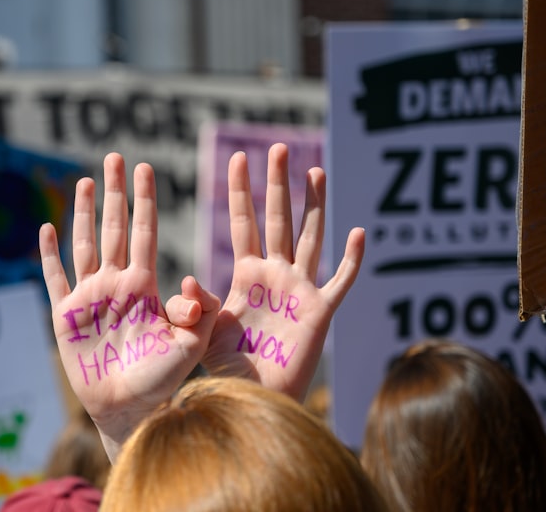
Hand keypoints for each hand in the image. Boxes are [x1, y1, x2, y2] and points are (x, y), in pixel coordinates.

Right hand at [39, 153, 218, 460]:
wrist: (131, 410)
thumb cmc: (162, 380)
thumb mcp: (188, 346)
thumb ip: (194, 315)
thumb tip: (188, 281)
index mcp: (144, 286)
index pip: (144, 232)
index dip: (144, 200)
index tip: (146, 168)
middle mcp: (116, 284)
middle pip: (114, 228)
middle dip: (115, 192)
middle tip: (116, 157)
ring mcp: (90, 297)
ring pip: (85, 244)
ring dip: (84, 213)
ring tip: (87, 181)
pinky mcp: (65, 317)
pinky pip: (55, 279)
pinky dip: (49, 255)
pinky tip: (47, 228)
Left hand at [201, 143, 364, 400]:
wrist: (256, 399)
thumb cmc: (230, 367)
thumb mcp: (208, 331)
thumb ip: (199, 304)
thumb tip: (188, 279)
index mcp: (248, 274)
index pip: (245, 222)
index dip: (241, 191)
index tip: (238, 156)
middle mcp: (276, 274)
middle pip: (279, 219)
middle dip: (277, 183)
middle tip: (278, 147)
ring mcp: (300, 289)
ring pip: (310, 237)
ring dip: (314, 205)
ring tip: (315, 171)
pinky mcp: (320, 311)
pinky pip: (340, 281)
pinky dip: (351, 259)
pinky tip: (357, 232)